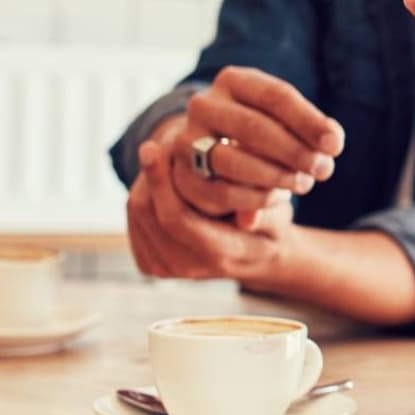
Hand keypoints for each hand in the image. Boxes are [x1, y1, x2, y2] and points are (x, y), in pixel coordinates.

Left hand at [128, 138, 292, 283]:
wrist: (258, 254)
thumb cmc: (270, 222)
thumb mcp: (279, 214)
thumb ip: (266, 213)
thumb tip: (248, 216)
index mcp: (222, 256)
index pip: (177, 219)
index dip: (161, 181)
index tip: (154, 146)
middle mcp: (189, 268)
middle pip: (149, 214)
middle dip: (149, 176)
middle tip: (154, 145)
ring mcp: (167, 269)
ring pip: (138, 215)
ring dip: (145, 182)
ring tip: (162, 159)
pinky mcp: (152, 264)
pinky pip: (135, 221)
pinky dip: (144, 194)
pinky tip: (160, 180)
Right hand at [158, 67, 344, 227]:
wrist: (212, 149)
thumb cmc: (263, 131)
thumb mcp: (286, 120)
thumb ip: (310, 128)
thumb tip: (331, 143)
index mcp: (233, 81)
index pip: (276, 96)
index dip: (309, 122)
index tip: (336, 145)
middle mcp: (204, 105)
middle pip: (253, 127)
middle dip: (294, 151)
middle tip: (323, 169)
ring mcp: (187, 139)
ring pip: (231, 160)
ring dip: (275, 176)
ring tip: (304, 184)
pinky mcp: (182, 175)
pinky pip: (220, 191)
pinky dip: (254, 198)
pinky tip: (278, 197)